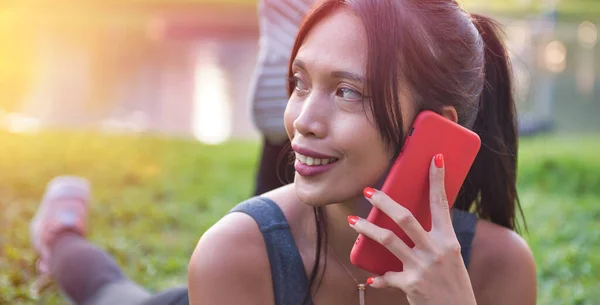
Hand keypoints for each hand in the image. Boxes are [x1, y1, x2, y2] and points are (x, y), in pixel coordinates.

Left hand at [349, 154, 476, 304]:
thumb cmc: (454, 284)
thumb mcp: (451, 258)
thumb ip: (434, 241)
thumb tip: (410, 222)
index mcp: (449, 240)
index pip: (442, 204)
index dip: (437, 180)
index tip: (435, 158)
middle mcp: (436, 250)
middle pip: (405, 218)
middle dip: (385, 202)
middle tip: (369, 191)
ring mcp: (422, 267)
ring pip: (388, 240)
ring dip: (367, 229)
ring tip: (353, 221)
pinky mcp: (411, 285)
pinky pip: (387, 277)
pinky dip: (378, 278)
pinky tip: (370, 278)